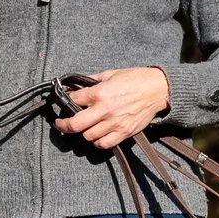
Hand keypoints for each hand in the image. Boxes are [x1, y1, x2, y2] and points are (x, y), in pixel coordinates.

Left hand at [55, 66, 170, 150]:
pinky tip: (97, 136)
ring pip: (88, 136)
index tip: (65, 102)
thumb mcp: (111, 73)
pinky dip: (97, 142)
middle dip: (64, 125)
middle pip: (75, 125)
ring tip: (84, 127)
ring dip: (83, 132)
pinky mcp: (124, 132)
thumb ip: (92, 80)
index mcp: (99, 93)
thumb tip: (77, 85)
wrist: (157, 90)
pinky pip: (104, 144)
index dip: (66, 100)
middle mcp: (104, 110)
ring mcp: (114, 123)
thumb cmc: (135, 79)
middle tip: (61, 124)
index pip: (73, 100)